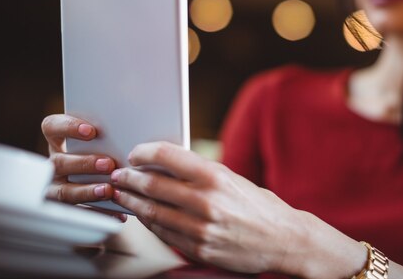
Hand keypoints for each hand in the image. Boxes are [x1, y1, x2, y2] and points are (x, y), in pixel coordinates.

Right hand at [41, 114, 125, 220]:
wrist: (109, 183)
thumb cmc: (108, 152)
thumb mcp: (105, 142)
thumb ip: (110, 134)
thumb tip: (135, 123)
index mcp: (59, 141)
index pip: (52, 127)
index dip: (67, 127)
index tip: (91, 131)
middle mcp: (54, 164)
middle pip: (58, 162)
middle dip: (83, 163)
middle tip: (108, 164)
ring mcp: (57, 188)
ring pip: (64, 191)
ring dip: (86, 190)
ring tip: (108, 190)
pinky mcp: (67, 209)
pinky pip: (79, 214)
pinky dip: (98, 213)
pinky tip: (117, 213)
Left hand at [109, 141, 312, 273]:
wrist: (283, 240)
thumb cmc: (258, 205)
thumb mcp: (232, 178)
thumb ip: (199, 172)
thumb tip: (163, 165)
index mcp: (214, 176)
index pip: (165, 156)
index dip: (143, 152)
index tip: (135, 154)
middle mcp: (205, 201)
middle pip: (151, 185)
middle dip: (128, 178)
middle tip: (119, 176)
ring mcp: (200, 228)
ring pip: (151, 212)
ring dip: (130, 202)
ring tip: (122, 195)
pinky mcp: (198, 249)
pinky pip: (162, 233)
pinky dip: (148, 222)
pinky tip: (142, 215)